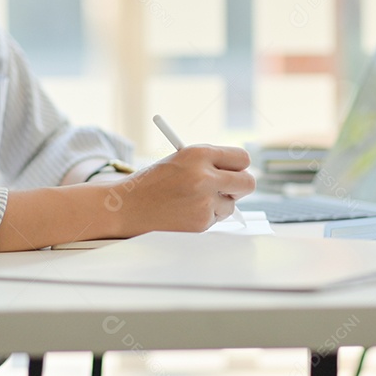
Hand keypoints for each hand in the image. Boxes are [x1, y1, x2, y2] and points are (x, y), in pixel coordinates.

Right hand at [107, 144, 254, 234]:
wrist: (127, 206)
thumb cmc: (154, 182)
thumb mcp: (181, 160)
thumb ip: (210, 164)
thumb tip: (239, 174)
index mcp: (199, 153)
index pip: (241, 158)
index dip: (239, 165)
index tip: (236, 170)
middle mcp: (205, 176)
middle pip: (248, 182)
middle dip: (242, 186)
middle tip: (232, 188)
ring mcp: (204, 201)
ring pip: (231, 204)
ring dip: (219, 204)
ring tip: (192, 200)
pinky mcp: (201, 222)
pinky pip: (216, 218)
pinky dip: (205, 216)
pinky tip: (184, 212)